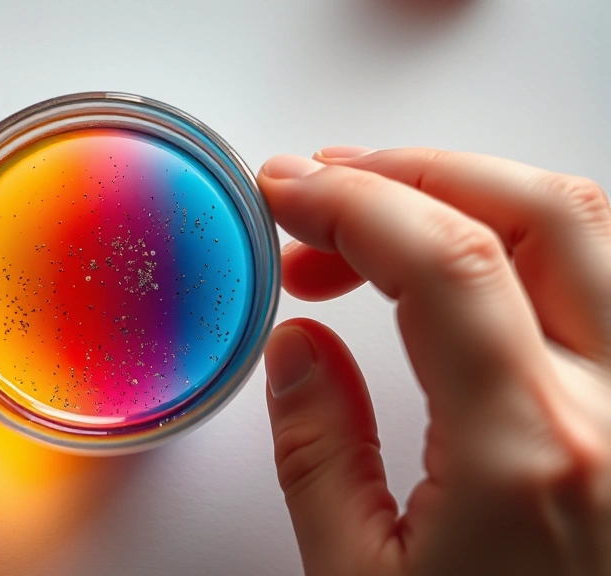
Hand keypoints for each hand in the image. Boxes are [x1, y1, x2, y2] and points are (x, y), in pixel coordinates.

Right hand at [259, 148, 610, 574]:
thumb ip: (318, 449)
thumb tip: (298, 345)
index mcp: (530, 455)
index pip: (445, 260)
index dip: (352, 198)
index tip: (286, 190)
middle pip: (536, 211)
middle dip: (412, 170)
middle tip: (326, 189)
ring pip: (591, 227)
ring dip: (476, 192)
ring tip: (386, 213)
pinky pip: (610, 277)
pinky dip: (531, 238)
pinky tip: (470, 261)